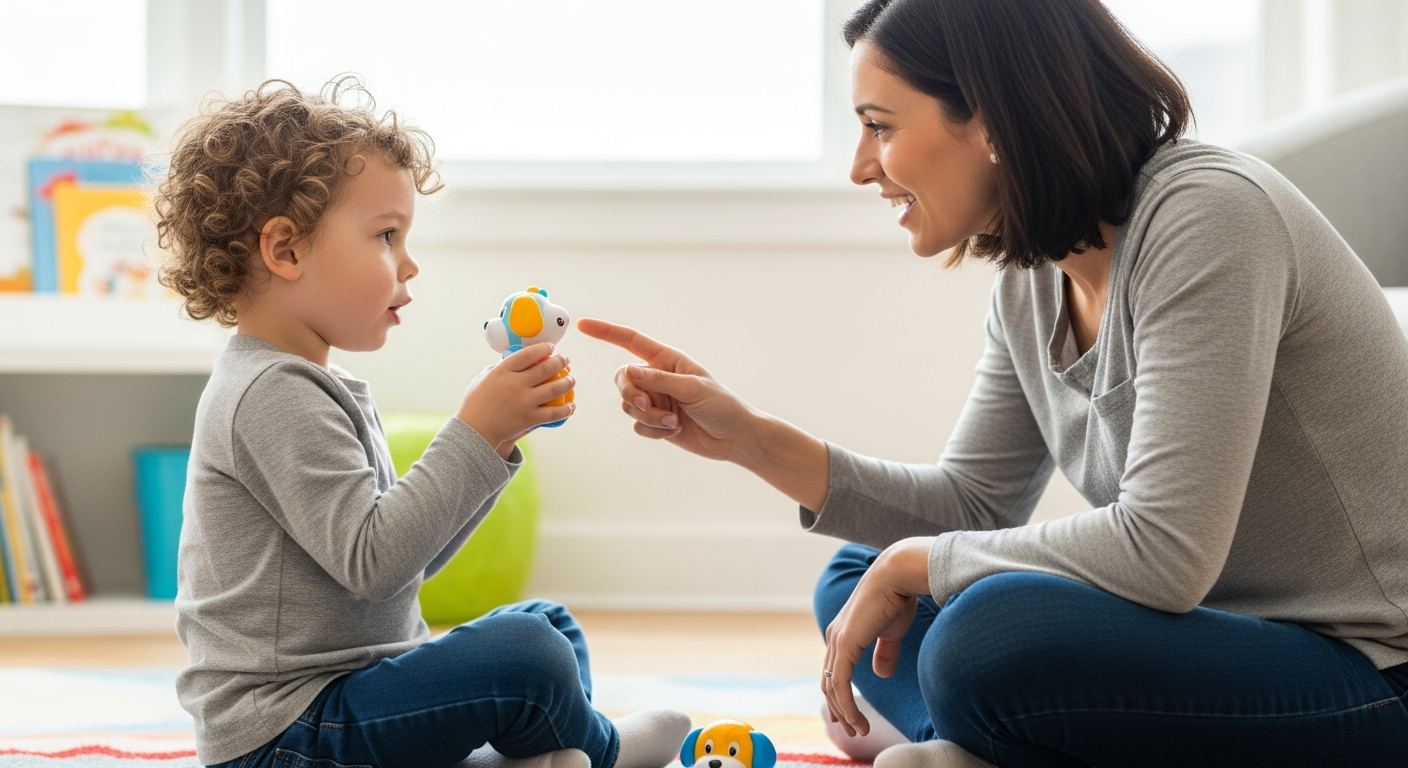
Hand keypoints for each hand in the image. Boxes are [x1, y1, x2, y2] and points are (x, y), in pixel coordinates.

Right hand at [455, 343, 575, 452]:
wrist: (475, 432)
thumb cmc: (476, 404)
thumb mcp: (482, 379)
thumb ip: (498, 369)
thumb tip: (514, 361)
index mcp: (502, 371)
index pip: (528, 354)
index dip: (543, 348)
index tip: (551, 347)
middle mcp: (515, 384)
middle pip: (546, 368)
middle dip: (560, 361)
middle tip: (565, 360)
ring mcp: (524, 401)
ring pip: (554, 388)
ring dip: (568, 382)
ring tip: (571, 379)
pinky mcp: (530, 418)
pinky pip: (554, 413)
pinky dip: (566, 409)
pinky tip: (571, 406)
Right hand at [577, 318, 756, 462]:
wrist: (734, 438)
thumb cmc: (721, 406)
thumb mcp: (693, 388)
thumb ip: (659, 380)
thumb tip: (629, 371)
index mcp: (668, 361)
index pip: (632, 341)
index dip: (606, 332)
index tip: (583, 325)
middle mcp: (658, 378)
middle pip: (623, 379)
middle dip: (630, 393)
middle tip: (645, 404)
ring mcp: (656, 400)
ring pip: (629, 406)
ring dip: (649, 417)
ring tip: (674, 422)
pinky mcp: (656, 422)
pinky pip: (638, 425)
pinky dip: (654, 430)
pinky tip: (675, 431)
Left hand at [822, 537, 933, 736]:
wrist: (898, 574)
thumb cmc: (897, 597)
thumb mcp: (891, 631)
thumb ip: (884, 652)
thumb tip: (880, 674)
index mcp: (843, 633)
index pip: (834, 671)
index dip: (841, 695)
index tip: (853, 716)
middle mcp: (835, 637)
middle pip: (829, 683)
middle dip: (839, 709)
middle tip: (853, 730)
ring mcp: (837, 640)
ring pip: (832, 687)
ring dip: (844, 713)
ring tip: (859, 730)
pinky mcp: (845, 644)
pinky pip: (840, 684)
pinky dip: (847, 705)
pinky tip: (857, 719)